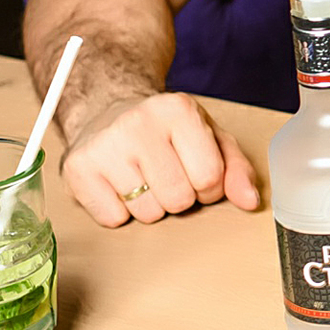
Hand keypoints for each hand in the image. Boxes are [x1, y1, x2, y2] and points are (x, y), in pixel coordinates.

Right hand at [59, 91, 259, 226]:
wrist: (107, 109)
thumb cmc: (165, 129)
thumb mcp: (208, 136)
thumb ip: (236, 168)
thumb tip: (250, 201)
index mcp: (178, 110)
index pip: (210, 177)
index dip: (208, 185)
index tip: (195, 171)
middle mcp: (138, 123)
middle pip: (178, 199)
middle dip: (180, 196)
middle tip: (167, 174)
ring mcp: (105, 146)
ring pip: (147, 213)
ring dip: (151, 205)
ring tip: (143, 177)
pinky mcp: (78, 169)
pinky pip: (113, 219)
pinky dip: (120, 210)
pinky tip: (119, 183)